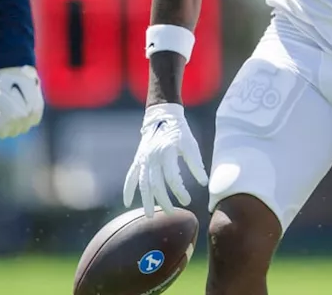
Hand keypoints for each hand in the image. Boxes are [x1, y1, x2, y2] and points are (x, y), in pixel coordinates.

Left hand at [0, 65, 44, 139]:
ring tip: (12, 111)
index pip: (2, 134)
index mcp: (10, 117)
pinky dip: (27, 119)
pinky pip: (33, 122)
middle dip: (6, 126)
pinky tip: (22, 110)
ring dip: (17, 124)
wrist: (17, 70)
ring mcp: (33, 113)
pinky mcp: (39, 109)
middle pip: (13, 133)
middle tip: (2, 113)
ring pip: (23, 129)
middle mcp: (23, 117)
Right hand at [124, 103, 208, 217]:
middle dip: (163, 201)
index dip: (179, 191)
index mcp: (167, 153)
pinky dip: (128, 189)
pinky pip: (131, 176)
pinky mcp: (139, 159)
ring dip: (146, 200)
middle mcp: (153, 157)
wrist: (162, 117)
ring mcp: (143, 159)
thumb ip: (196, 164)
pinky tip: (127, 202)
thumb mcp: (190, 145)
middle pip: (156, 184)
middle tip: (171, 213)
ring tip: (150, 215)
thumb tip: (204, 183)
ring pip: (143, 184)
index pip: (172, 178)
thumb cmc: (180, 132)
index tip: (187, 201)